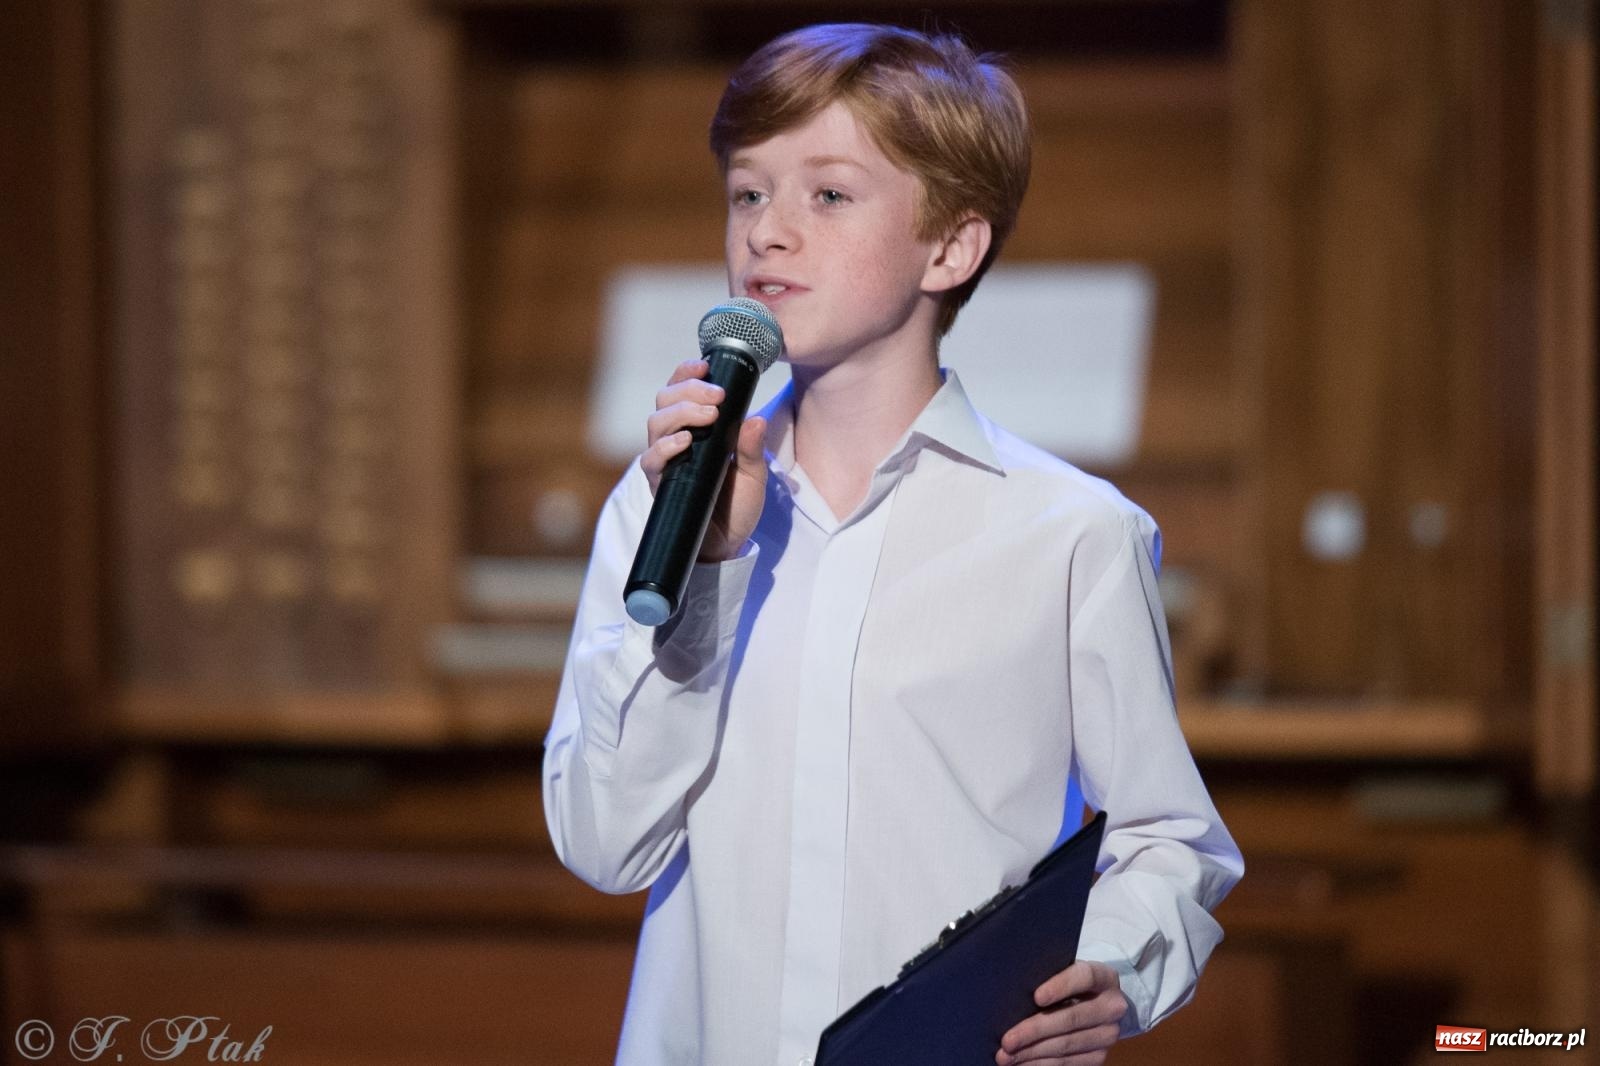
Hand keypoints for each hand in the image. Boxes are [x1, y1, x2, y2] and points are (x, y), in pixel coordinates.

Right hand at [640, 358, 767, 562]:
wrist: (726, 545)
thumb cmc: (737, 506)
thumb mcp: (753, 475)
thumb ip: (751, 448)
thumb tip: (755, 419)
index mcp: (697, 429)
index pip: (682, 391)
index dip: (687, 374)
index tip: (704, 365)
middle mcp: (677, 440)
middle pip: (664, 401)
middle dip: (688, 391)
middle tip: (716, 397)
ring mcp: (666, 462)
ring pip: (656, 424)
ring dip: (680, 413)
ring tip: (707, 416)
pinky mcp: (660, 484)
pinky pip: (651, 460)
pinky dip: (665, 448)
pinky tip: (684, 443)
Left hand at [996, 960, 1126, 1064]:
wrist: (1100, 1006)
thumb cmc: (1070, 984)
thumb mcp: (1066, 972)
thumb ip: (1049, 975)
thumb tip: (1013, 989)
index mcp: (1104, 977)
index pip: (1085, 977)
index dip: (1061, 986)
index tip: (1036, 997)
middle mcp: (1112, 1007)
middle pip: (1071, 1018)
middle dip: (1034, 1030)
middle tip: (1007, 1040)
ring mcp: (1107, 1035)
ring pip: (1066, 1045)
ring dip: (1032, 1052)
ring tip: (1006, 1056)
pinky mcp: (1099, 1056)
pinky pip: (1067, 1063)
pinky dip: (1040, 1064)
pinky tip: (1022, 1062)